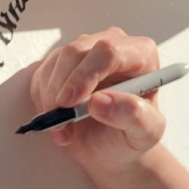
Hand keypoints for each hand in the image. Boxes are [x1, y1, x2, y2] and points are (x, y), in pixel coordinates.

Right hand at [29, 27, 167, 178]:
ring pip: (58, 62)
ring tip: (65, 129)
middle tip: (62, 123)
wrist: (109, 145)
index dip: (85, 75)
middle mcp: (114, 43)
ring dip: (52, 99)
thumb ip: (135, 117)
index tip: (71, 104)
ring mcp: (86, 49)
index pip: (109, 52)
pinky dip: (44, 101)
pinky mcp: (63, 61)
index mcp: (142, 54)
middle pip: (77, 51)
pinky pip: (44, 73)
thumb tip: (101, 101)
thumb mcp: (144, 134)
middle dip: (63, 89)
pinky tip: (60, 121)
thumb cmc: (131, 134)